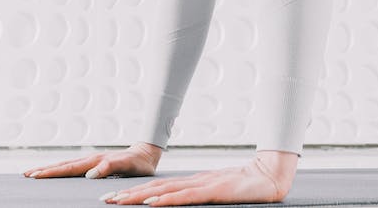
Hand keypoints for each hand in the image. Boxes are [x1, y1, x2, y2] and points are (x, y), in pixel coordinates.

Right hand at [23, 142, 162, 179]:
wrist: (146, 155)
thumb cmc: (138, 164)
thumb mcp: (127, 166)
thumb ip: (110, 168)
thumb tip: (90, 174)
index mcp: (95, 162)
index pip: (69, 168)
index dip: (52, 172)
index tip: (36, 175)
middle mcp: (91, 160)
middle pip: (63, 166)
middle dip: (45, 170)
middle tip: (26, 175)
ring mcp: (92, 162)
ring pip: (67, 166)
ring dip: (50, 169)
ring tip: (34, 173)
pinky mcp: (95, 165)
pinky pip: (74, 168)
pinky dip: (61, 170)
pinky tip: (56, 174)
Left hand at [99, 152, 296, 205]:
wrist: (272, 175)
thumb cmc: (250, 187)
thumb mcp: (221, 194)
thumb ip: (203, 197)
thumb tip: (185, 203)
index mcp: (194, 184)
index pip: (160, 188)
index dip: (137, 193)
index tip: (116, 197)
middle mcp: (194, 182)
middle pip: (155, 188)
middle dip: (129, 194)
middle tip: (105, 199)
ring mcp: (203, 185)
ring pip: (164, 191)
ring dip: (139, 197)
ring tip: (118, 201)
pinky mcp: (213, 191)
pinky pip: (185, 197)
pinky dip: (166, 199)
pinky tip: (151, 203)